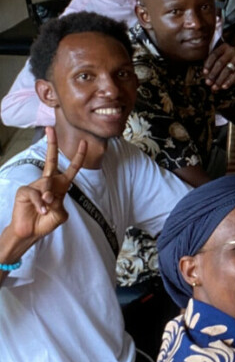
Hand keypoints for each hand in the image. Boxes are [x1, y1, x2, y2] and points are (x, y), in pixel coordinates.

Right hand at [8, 128, 86, 248]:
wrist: (30, 233)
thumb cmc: (46, 222)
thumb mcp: (60, 215)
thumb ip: (59, 205)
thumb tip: (49, 196)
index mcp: (60, 186)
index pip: (72, 168)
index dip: (78, 156)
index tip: (84, 143)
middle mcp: (48, 183)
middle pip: (50, 159)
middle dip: (51, 144)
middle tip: (50, 128)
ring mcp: (35, 185)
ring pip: (46, 184)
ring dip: (48, 198)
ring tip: (46, 209)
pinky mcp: (24, 191)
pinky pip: (34, 193)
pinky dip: (39, 203)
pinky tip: (41, 210)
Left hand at [203, 43, 234, 89]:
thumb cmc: (231, 63)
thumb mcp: (222, 60)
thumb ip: (213, 65)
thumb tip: (205, 75)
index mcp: (224, 47)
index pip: (214, 55)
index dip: (208, 64)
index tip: (204, 73)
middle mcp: (232, 50)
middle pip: (220, 63)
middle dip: (213, 74)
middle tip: (208, 83)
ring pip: (227, 69)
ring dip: (220, 80)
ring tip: (215, 87)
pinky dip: (229, 81)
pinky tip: (224, 87)